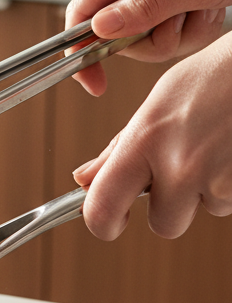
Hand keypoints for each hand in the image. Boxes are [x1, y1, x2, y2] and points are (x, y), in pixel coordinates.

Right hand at [66, 0, 231, 94]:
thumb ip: (145, 6)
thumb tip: (98, 28)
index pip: (83, 9)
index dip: (78, 47)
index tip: (90, 79)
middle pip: (118, 32)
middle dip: (153, 40)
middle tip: (183, 21)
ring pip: (148, 37)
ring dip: (182, 34)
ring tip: (205, 8)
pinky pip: (172, 33)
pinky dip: (196, 29)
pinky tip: (211, 8)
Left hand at [73, 32, 231, 239]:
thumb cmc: (216, 78)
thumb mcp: (158, 104)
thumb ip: (120, 147)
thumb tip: (84, 179)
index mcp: (145, 140)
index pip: (103, 206)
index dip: (102, 223)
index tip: (107, 223)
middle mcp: (180, 166)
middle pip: (163, 225)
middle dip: (170, 206)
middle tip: (181, 169)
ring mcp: (219, 181)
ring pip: (202, 211)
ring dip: (205, 192)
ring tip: (214, 148)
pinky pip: (230, 203)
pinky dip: (229, 185)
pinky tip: (229, 152)